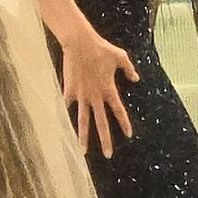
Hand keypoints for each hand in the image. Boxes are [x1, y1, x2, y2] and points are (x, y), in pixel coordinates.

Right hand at [59, 26, 138, 158]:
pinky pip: (67, 106)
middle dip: (105, 140)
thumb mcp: (120, 57)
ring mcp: (82, 96)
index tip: (128, 135)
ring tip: (83, 151)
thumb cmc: (101, 48)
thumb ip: (129, 69)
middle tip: (108, 154)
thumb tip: (136, 79)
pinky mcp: (69, 91)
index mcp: (109, 90)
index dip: (124, 123)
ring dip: (83, 137)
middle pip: (102, 123)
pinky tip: (62, 128)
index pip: (119, 111)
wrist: (80, 43)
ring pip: (83, 121)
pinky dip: (65, 117)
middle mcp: (96, 97)